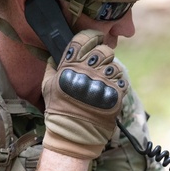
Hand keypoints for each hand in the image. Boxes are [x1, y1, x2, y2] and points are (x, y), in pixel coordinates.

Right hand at [41, 29, 127, 159]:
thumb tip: (53, 57)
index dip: (91, 36)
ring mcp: (103, 81)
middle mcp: (87, 70)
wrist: (73, 134)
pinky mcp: (115, 93)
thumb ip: (51, 68)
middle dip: (103, 54)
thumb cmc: (59, 111)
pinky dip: (118, 83)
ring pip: (114, 64)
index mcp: (70, 65)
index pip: (83, 39)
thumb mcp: (47, 87)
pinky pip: (122, 79)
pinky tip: (110, 90)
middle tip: (100, 64)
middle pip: (103, 50)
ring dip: (110, 71)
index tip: (95, 38)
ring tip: (103, 81)